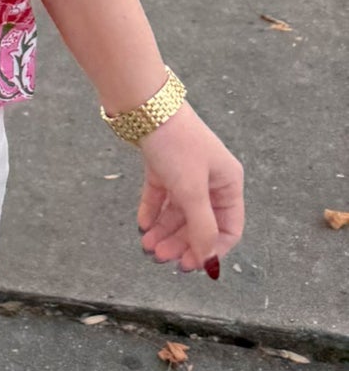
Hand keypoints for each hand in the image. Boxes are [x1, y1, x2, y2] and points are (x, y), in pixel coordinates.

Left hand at [136, 103, 244, 274]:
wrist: (144, 106)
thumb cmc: (177, 147)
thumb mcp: (192, 190)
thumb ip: (202, 227)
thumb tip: (208, 260)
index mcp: (228, 183)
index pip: (228, 227)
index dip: (210, 248)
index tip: (190, 265)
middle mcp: (210, 178)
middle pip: (199, 221)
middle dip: (180, 241)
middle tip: (159, 256)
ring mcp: (185, 170)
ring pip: (177, 210)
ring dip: (164, 230)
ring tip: (146, 246)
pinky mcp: (162, 163)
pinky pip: (160, 194)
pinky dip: (152, 210)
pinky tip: (142, 225)